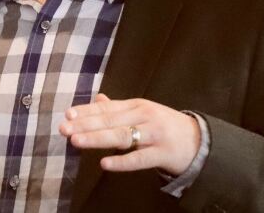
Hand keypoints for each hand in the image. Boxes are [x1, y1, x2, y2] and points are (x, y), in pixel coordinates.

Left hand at [58, 93, 200, 175]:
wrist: (199, 141)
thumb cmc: (164, 126)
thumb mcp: (142, 113)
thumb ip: (119, 108)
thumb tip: (97, 99)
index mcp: (136, 106)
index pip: (107, 108)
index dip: (86, 111)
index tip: (67, 114)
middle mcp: (144, 116)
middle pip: (110, 121)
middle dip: (85, 124)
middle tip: (64, 129)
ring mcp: (154, 134)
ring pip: (122, 136)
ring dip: (97, 139)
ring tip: (77, 141)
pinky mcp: (164, 153)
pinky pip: (140, 159)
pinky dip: (122, 161)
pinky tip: (105, 163)